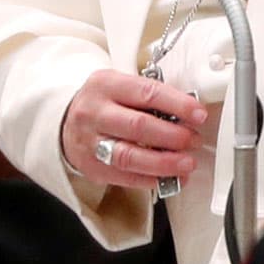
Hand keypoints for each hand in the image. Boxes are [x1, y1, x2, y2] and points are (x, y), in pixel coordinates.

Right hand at [60, 70, 207, 191]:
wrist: (65, 122)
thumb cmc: (103, 102)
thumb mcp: (120, 85)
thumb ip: (149, 96)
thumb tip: (188, 112)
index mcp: (106, 84)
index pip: (147, 93)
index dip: (177, 105)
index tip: (199, 115)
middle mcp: (95, 112)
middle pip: (138, 126)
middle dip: (173, 136)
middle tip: (193, 140)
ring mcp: (91, 142)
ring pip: (130, 156)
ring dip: (164, 162)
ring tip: (186, 163)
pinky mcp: (92, 166)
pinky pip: (124, 176)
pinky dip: (150, 179)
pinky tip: (168, 177)